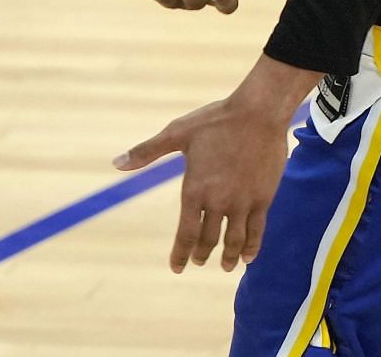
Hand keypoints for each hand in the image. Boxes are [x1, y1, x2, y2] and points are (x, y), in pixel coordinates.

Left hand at [115, 94, 291, 272]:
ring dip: (228, 256)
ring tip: (225, 266)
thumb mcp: (176, 133)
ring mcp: (243, 202)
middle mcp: (218, 201)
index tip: (176, 267)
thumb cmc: (214, 121)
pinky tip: (248, 257)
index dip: (180, 253)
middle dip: (201, 254)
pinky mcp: (263, 198)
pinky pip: (257, 231)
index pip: (185, 232)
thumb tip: (116, 163)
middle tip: (197, 261)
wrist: (257, 113)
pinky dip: (252, 247)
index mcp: (195, 189)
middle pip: (208, 239)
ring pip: (234, 240)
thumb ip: (146, 152)